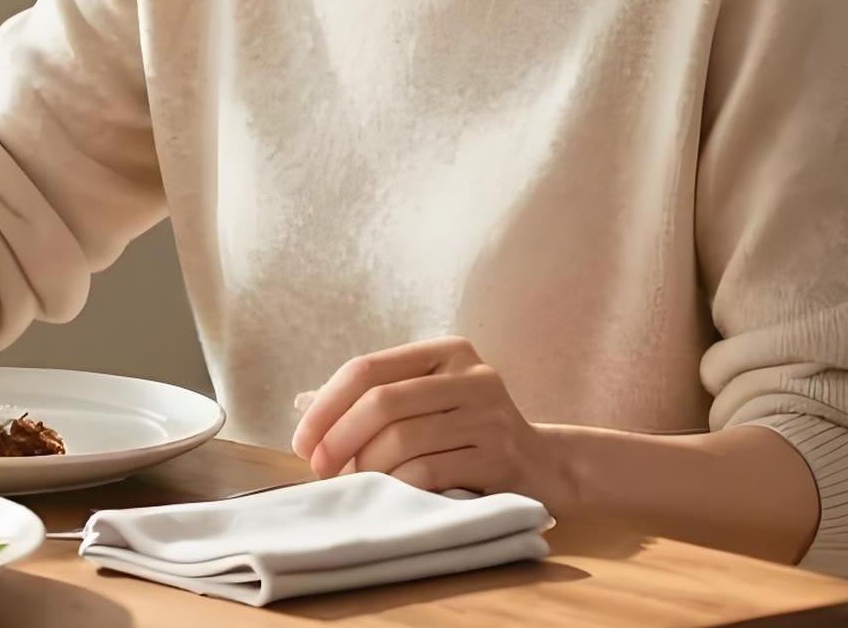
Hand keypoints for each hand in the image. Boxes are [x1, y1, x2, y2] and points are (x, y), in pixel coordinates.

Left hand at [290, 337, 569, 506]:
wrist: (544, 466)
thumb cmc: (470, 433)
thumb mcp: (427, 401)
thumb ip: (374, 397)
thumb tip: (304, 402)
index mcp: (447, 352)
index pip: (368, 368)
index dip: (326, 406)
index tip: (302, 441)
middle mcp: (472, 375)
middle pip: (382, 402)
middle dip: (339, 439)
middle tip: (320, 469)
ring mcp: (490, 415)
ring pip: (402, 439)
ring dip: (367, 468)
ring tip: (358, 484)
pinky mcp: (499, 457)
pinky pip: (429, 472)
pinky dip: (398, 486)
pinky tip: (391, 495)